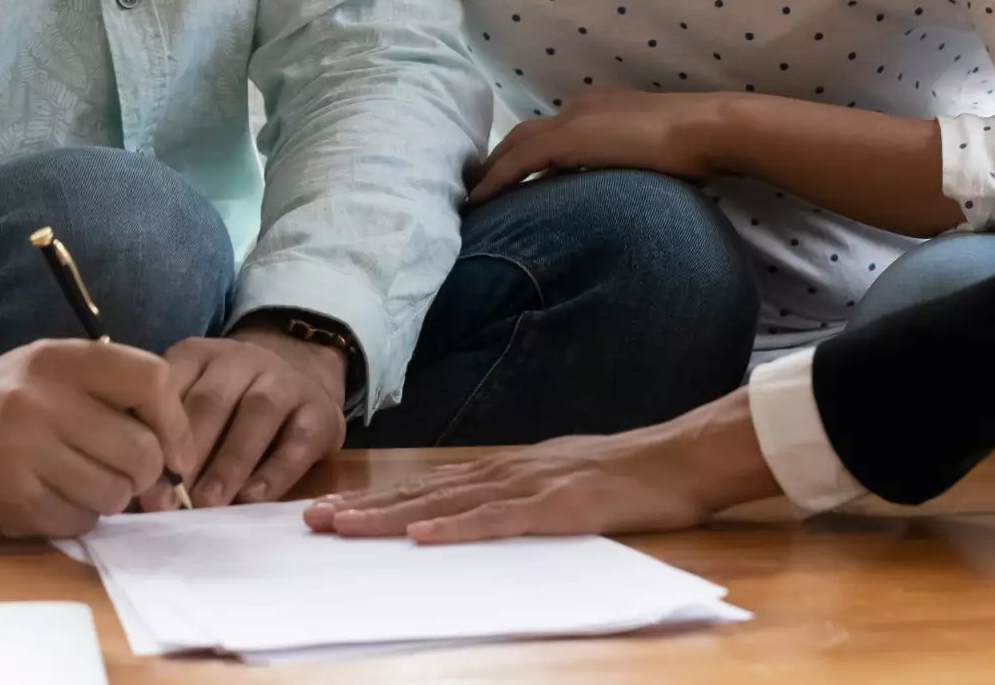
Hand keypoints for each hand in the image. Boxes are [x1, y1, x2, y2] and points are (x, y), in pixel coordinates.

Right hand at [0, 339, 192, 538]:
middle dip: (144, 475)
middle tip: (125, 478)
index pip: (152, 379)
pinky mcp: (8, 497)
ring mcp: (23, 449)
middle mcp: (43, 398)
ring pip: (114, 492)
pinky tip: (48, 500)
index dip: (176, 422)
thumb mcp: (44, 373)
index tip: (176, 452)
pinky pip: (77, 520)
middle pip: (141, 449)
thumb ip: (107, 392)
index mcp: (61, 358)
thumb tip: (176, 444)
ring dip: (108, 499)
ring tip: (78, 485)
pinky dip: (74, 519)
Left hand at [136, 327, 346, 509]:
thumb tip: (130, 490)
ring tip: (207, 504)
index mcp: (199, 355)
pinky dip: (274, 471)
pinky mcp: (319, 409)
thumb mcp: (193, 401)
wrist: (301, 374)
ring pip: (257, 413)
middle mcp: (242, 359)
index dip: (153, 432)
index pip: (170, 385)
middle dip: (188, 453)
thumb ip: (165, 435)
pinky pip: (298, 440)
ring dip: (229, 462)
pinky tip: (251, 498)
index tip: (138, 478)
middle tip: (168, 501)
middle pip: (211, 400)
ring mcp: (285, 380)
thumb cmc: (229, 404)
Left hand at [303, 389, 777, 542]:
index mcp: (511, 468)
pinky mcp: (559, 506)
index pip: (431, 485)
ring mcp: (532, 484)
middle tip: (311, 522)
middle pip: (424, 490)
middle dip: (365, 507)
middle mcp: (510, 470)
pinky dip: (456, 528)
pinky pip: (499, 519)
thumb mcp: (566, 483)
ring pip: (447, 502)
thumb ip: (524, 497)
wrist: (683, 457)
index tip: (331, 511)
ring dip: (391, 516)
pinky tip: (420, 535)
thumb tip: (479, 517)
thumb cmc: (632, 478)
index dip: (378, 499)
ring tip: (343, 528)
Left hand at [467, 90, 731, 203]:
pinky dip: (495, 181)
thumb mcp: (656, 159)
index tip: (514, 181)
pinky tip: (479, 202)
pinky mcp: (568, 139)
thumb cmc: (696, 148)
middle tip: (478, 190)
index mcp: (602, 110)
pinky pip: (518, 163)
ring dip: (491, 171)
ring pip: (515, 146)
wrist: (707, 129)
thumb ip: (633, 169)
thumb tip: (627, 193)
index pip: (553, 133)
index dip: (528, 155)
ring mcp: (573, 121)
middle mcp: (581, 109)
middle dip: (499, 160)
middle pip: (525, 135)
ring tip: (472, 199)